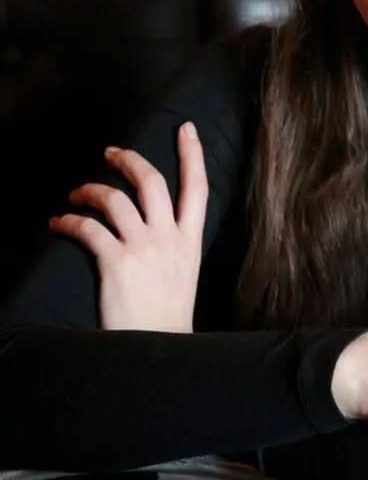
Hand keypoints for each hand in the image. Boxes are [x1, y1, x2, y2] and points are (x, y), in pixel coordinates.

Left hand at [49, 122, 207, 332]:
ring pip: (116, 199)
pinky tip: (58, 224)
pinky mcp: (116, 263)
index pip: (198, 188)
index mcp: (190, 241)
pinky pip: (88, 228)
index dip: (193, 155)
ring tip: (76, 192)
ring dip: (90, 189)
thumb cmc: (166, 316)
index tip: (186, 129)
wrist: (158, 350)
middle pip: (152, 182)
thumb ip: (174, 244)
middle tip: (111, 152)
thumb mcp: (184, 273)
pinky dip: (68, 222)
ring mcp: (143, 249)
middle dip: (129, 159)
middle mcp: (169, 239)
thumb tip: (155, 222)